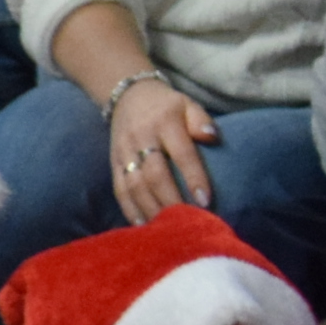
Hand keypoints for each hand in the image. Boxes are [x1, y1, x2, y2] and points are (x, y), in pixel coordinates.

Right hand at [106, 70, 218, 223]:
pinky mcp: (114, 163)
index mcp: (164, 123)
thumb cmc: (166, 105)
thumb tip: (212, 137)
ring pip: (135, 185)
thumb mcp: (187, 104)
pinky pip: (119, 188)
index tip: (205, 201)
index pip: (181, 153)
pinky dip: (129, 208)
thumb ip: (201, 119)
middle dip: (171, 200)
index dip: (193, 177)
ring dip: (151, 208)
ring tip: (165, 228)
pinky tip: (141, 224)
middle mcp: (141, 139)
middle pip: (155, 174)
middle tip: (186, 221)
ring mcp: (124, 152)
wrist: (126, 96)